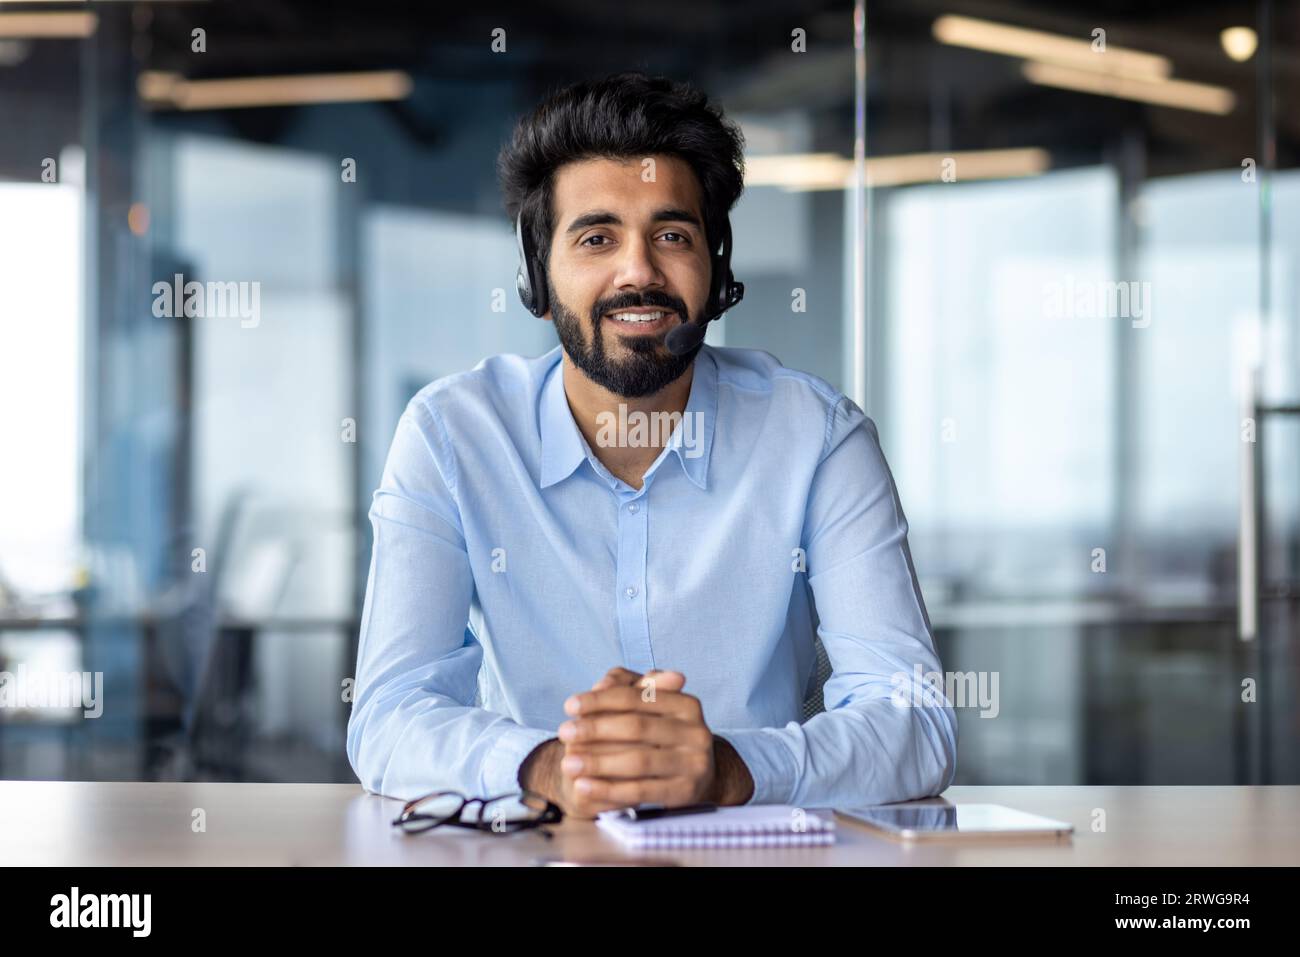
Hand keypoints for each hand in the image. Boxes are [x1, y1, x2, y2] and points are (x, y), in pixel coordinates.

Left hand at [518, 669, 687, 819]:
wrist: (692, 778)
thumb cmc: (660, 736)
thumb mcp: (648, 709)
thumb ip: (625, 689)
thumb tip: (603, 683)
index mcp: (686, 705)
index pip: (637, 697)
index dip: (601, 700)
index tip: (569, 705)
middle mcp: (697, 732)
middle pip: (637, 727)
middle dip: (595, 729)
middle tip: (563, 732)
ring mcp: (695, 764)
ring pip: (638, 760)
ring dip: (597, 762)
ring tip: (567, 763)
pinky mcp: (685, 793)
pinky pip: (640, 791)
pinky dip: (608, 789)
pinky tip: (583, 786)